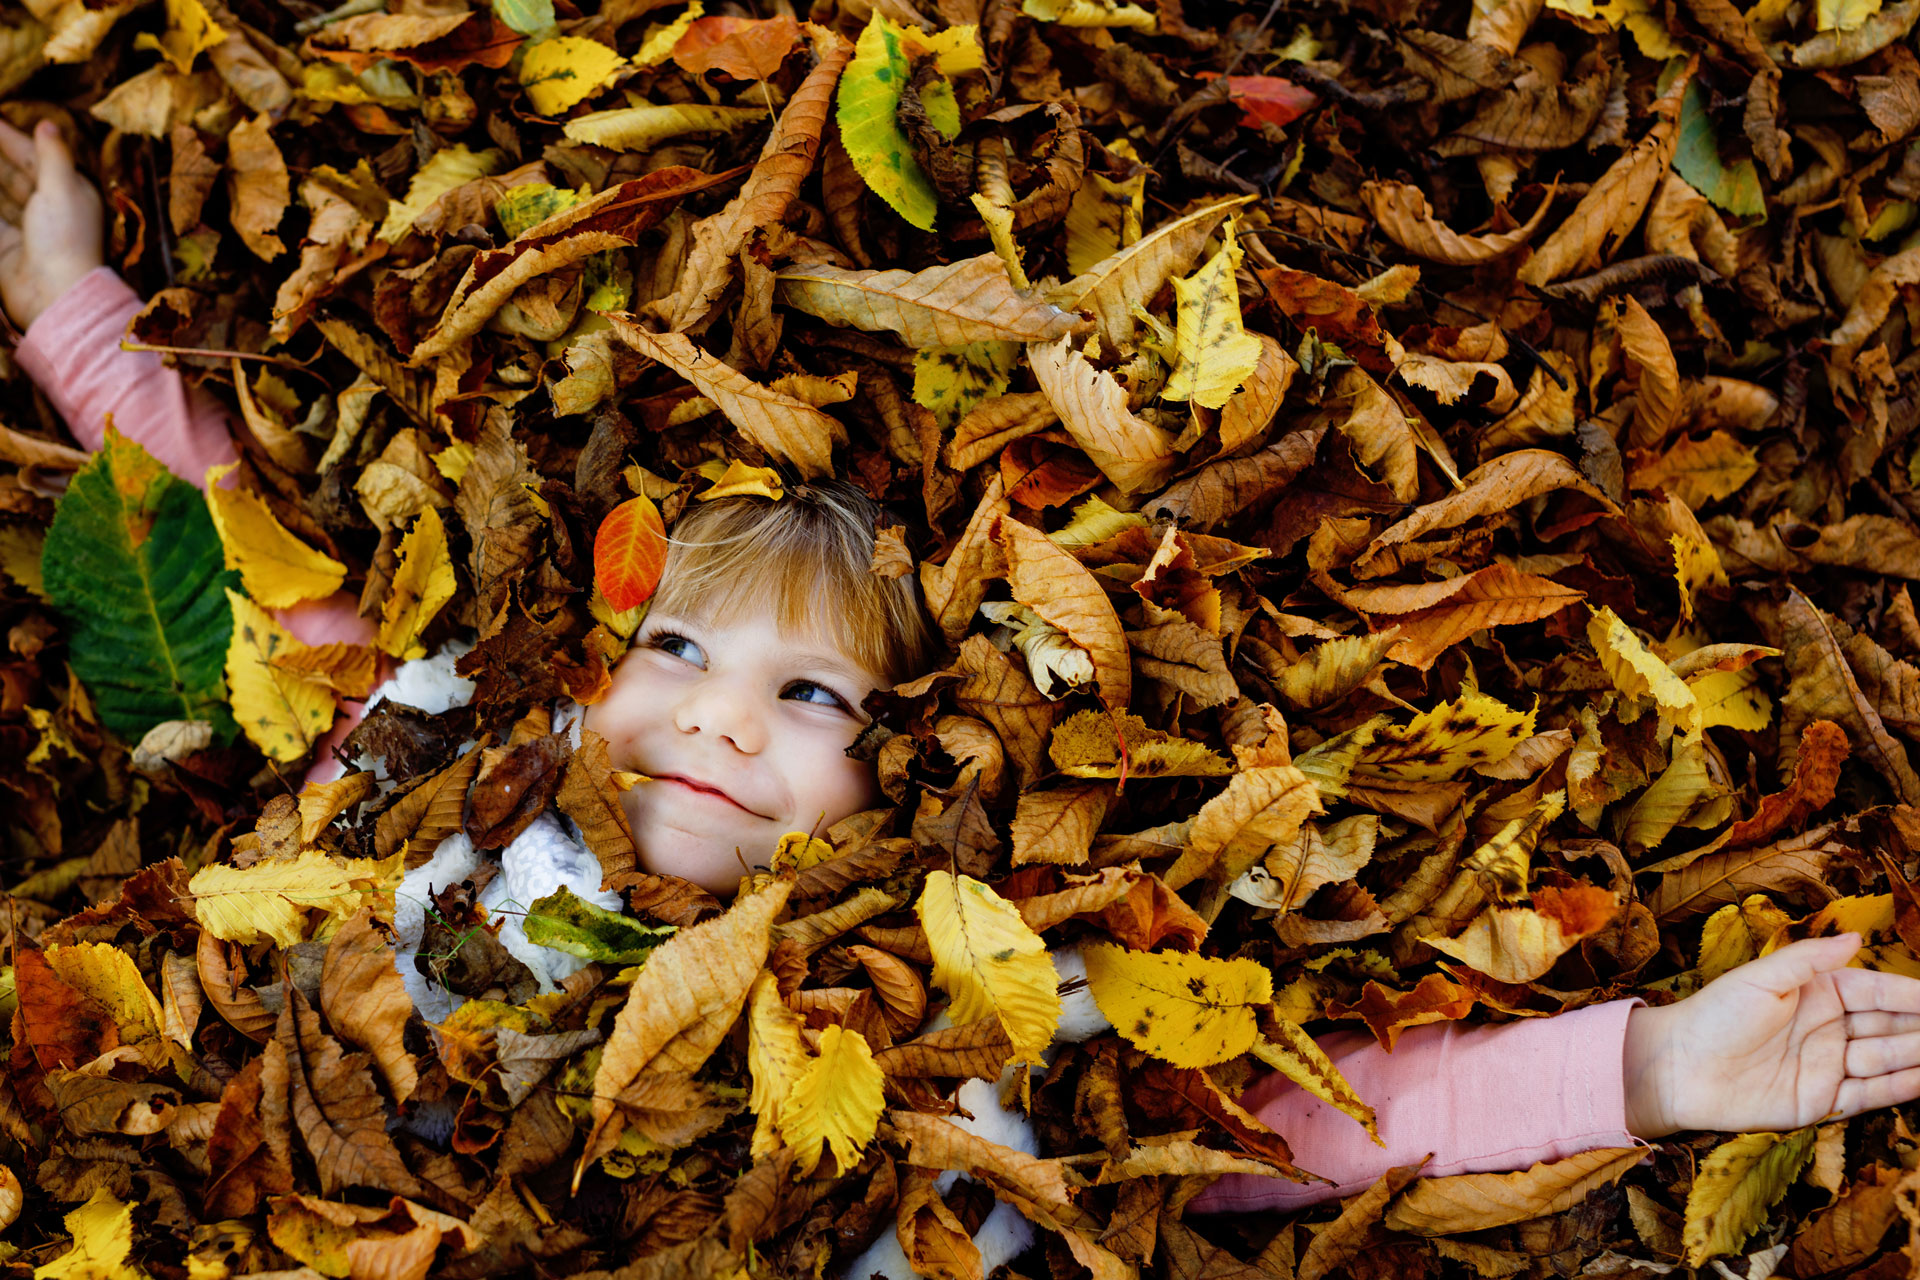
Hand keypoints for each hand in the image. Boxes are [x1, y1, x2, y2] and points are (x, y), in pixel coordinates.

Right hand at [0, 118, 102, 330]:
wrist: (55, 296)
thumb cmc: (65, 240)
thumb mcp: (62, 190)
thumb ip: (52, 156)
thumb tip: (47, 124)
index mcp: (70, 193)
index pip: (34, 156)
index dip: (11, 137)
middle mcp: (49, 209)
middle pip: (13, 174)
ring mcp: (26, 229)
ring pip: (0, 194)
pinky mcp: (5, 247)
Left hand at [1623, 933, 1919, 1138]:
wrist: (1677, 1068)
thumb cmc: (1712, 1015)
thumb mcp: (1760, 979)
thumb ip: (1810, 960)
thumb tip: (1857, 938)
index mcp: (1816, 993)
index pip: (1877, 991)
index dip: (1912, 994)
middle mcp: (1828, 1028)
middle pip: (1890, 1026)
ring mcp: (1827, 1065)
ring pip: (1888, 1059)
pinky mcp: (1820, 1101)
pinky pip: (1870, 1093)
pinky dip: (1902, 1087)